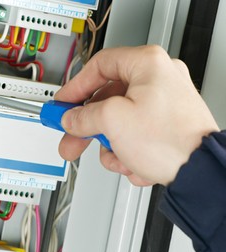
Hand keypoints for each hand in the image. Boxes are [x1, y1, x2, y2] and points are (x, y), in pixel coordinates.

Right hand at [55, 45, 218, 185]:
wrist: (201, 173)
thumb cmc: (172, 141)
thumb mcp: (113, 122)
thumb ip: (83, 116)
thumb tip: (70, 118)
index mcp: (147, 65)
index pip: (98, 67)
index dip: (75, 87)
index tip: (62, 104)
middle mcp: (157, 80)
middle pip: (106, 99)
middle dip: (86, 126)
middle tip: (70, 138)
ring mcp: (162, 103)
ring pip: (118, 122)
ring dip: (111, 146)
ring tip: (117, 159)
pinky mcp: (165, 124)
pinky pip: (133, 135)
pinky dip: (128, 152)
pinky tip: (133, 164)